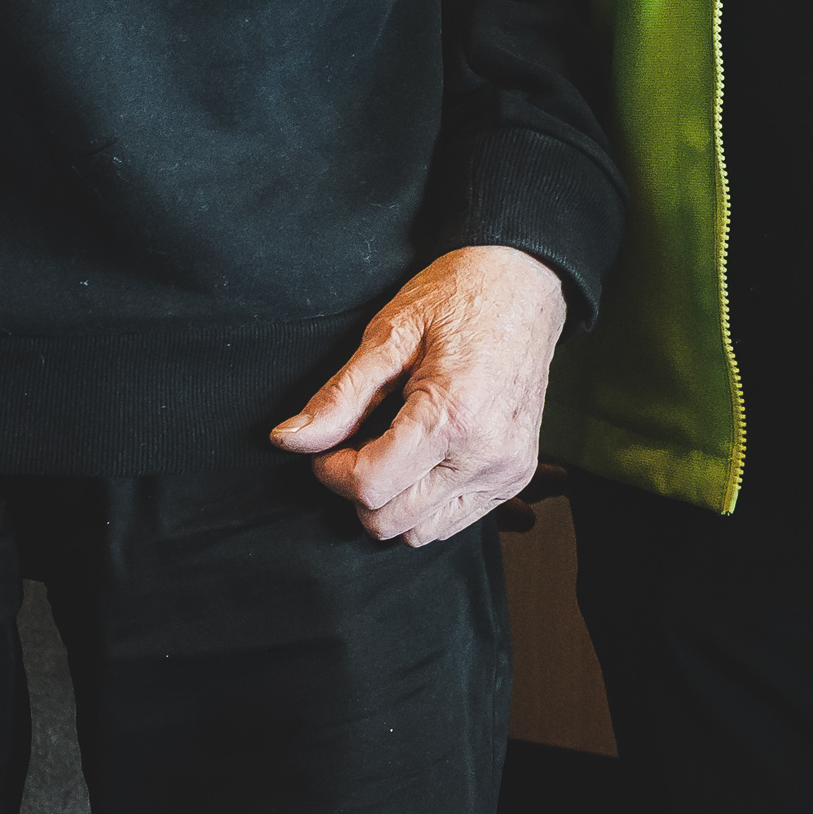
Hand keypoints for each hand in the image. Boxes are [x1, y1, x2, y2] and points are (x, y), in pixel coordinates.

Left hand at [273, 245, 567, 544]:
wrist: (525, 281)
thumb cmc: (458, 296)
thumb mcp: (389, 334)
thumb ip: (339, 396)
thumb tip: (287, 440)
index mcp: (451, 415)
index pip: (368, 486)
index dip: (331, 469)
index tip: (329, 440)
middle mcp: (485, 452)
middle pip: (388, 519)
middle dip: (358, 488)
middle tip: (357, 442)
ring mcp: (506, 469)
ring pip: (419, 532)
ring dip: (392, 501)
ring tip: (392, 451)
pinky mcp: (517, 475)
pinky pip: (454, 522)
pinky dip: (426, 503)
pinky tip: (423, 460)